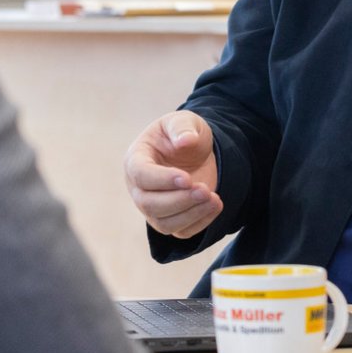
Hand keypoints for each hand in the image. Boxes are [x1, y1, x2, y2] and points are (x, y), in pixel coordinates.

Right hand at [123, 110, 222, 237]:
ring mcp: (152, 207)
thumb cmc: (184, 133)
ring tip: (214, 198)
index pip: (141, 175)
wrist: (197, 152)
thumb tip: (184, 140)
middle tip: (205, 189)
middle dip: (179, 200)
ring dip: (191, 213)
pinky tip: (215, 205)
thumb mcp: (185, 121)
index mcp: (136, 159)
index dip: (162, 180)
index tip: (187, 178)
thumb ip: (183, 127)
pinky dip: (200, 222)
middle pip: (149, 204)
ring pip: (164, 223)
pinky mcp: (170, 220)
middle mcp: (139, 188)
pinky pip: (181, 231)